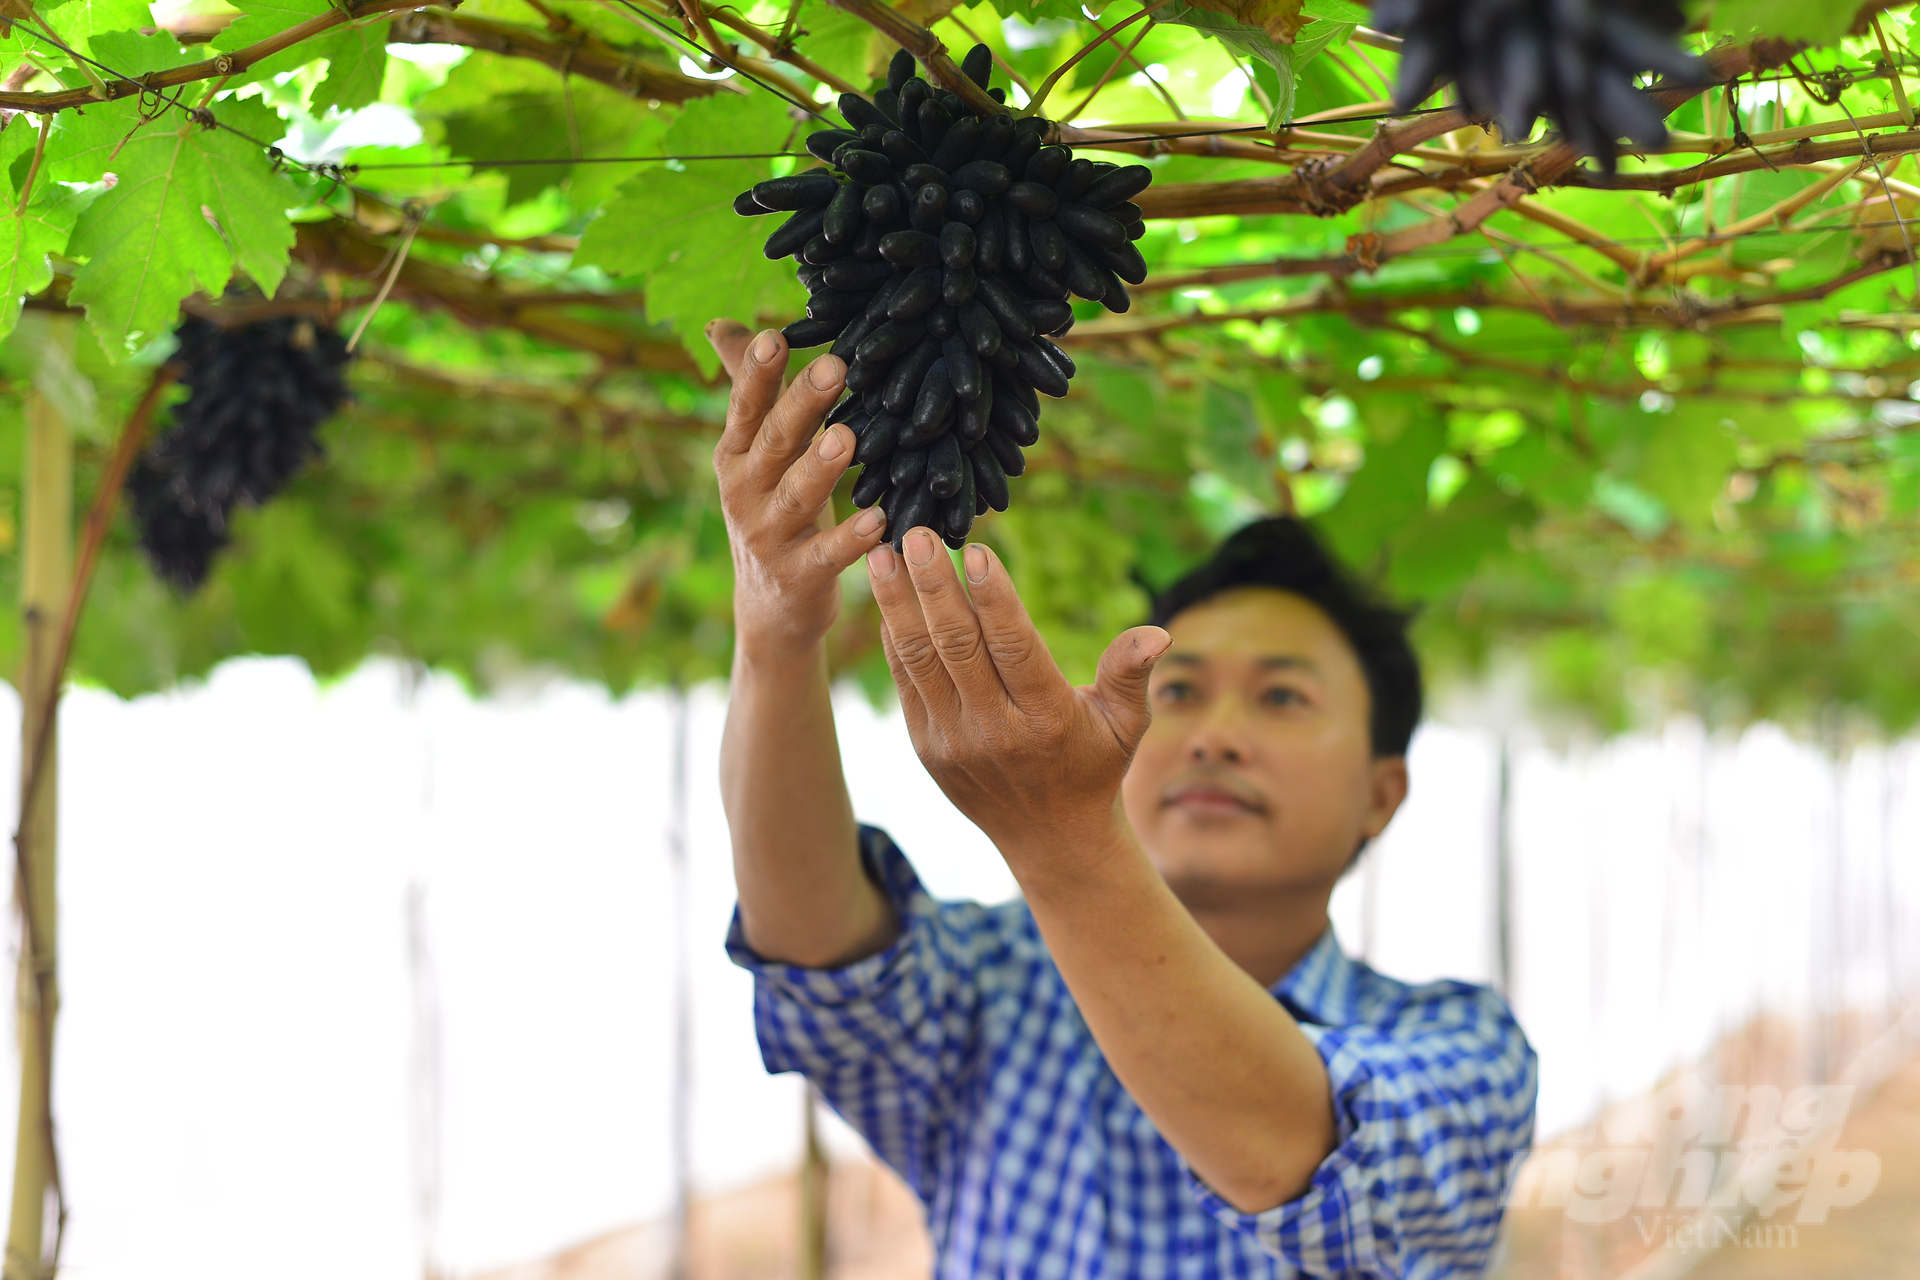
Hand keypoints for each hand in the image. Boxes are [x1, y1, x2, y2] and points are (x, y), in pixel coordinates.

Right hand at [708, 320, 888, 651]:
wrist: (770, 606)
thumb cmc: (772, 507)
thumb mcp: (753, 452)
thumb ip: (748, 387)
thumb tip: (721, 324)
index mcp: (736, 454)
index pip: (746, 406)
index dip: (757, 373)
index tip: (777, 336)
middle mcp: (744, 491)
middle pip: (774, 442)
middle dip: (801, 404)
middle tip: (835, 367)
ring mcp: (768, 536)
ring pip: (797, 496)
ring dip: (822, 468)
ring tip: (849, 439)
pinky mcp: (798, 575)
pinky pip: (827, 555)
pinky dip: (851, 540)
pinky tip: (879, 522)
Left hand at [866, 528, 1171, 864]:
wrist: (1049, 837)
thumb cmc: (1094, 766)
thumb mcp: (1125, 725)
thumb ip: (1131, 674)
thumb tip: (1160, 633)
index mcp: (1045, 718)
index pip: (1014, 648)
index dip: (993, 599)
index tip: (975, 550)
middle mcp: (994, 730)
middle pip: (957, 647)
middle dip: (932, 587)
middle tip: (916, 534)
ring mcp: (953, 741)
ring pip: (920, 660)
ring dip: (898, 604)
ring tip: (883, 554)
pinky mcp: (926, 747)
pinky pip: (907, 682)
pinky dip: (895, 638)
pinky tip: (887, 596)